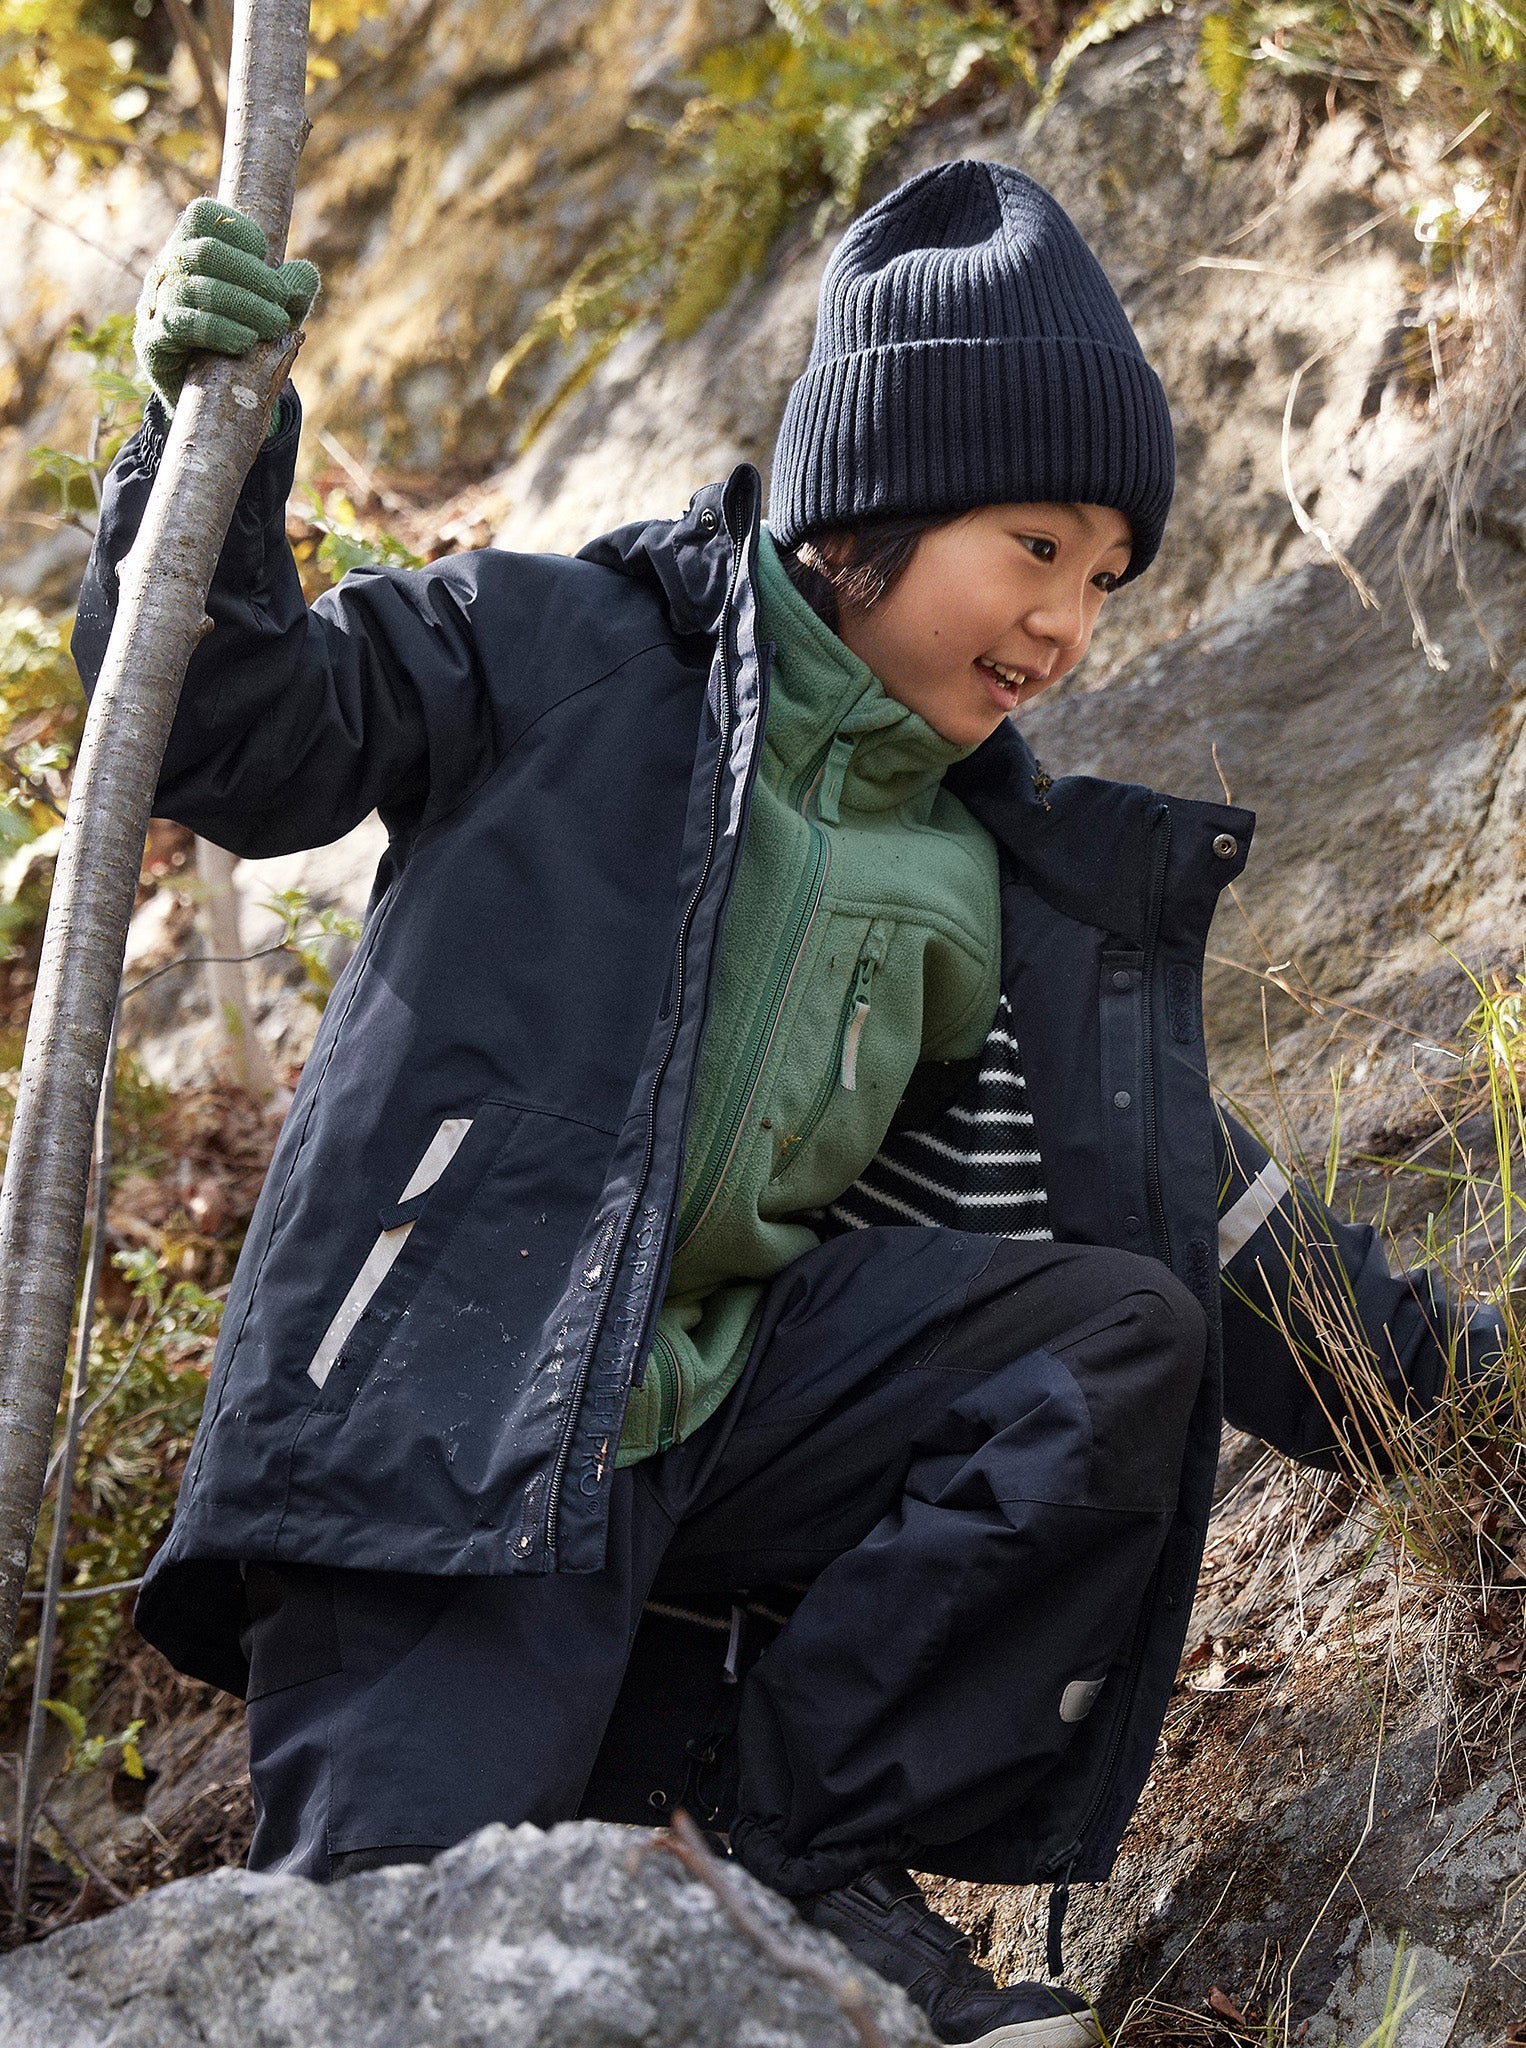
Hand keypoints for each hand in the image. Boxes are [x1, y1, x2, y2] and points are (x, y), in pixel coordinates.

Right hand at [135, 197, 320, 412]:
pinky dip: (220, 330)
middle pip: (203, 252)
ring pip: (194, 289)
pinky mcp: (152, 342)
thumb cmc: (238, 338)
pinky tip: (246, 341)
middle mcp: (166, 271)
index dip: (240, 231)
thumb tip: (304, 275)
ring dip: (245, 305)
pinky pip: (182, 326)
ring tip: (276, 324)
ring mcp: (154, 305)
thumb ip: (291, 290)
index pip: (204, 216)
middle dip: (252, 274)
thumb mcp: (272, 310)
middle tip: (283, 299)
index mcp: (189, 249)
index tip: (266, 258)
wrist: (205, 396)